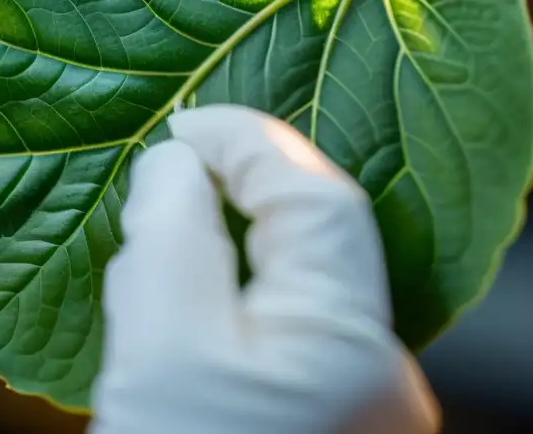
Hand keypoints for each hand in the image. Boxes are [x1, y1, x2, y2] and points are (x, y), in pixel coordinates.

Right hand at [90, 105, 439, 433]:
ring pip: (293, 279)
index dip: (244, 140)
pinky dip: (230, 292)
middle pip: (310, 234)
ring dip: (227, 241)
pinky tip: (179, 309)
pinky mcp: (321, 414)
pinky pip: (281, 324)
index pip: (314, 193)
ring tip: (158, 234)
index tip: (176, 128)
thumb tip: (175, 163)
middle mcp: (377, 371)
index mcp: (349, 343)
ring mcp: (355, 399)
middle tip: (164, 172)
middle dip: (234, 187)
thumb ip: (169, 235)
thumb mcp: (156, 348)